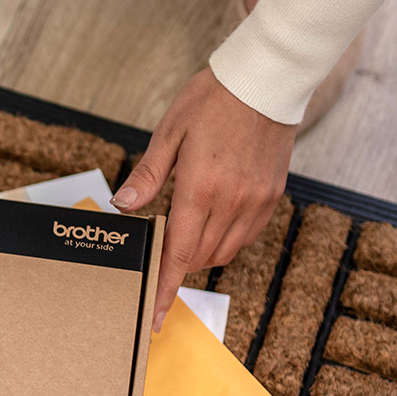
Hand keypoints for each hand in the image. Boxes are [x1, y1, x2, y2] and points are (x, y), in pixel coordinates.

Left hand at [110, 68, 294, 331]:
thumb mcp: (169, 133)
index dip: (164, 289)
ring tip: (185, 234)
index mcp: (201, 188)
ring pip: (225, 251)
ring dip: (201, 253)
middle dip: (177, 264)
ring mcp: (256, 200)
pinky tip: (213, 222)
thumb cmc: (212, 100)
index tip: (154, 317)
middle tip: (160, 252)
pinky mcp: (273, 195)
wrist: (266, 79)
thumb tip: (123, 206)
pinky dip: (226, 240)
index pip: (179, 253)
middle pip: (200, 257)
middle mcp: (232, 201)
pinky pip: (246, 235)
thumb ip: (148, 175)